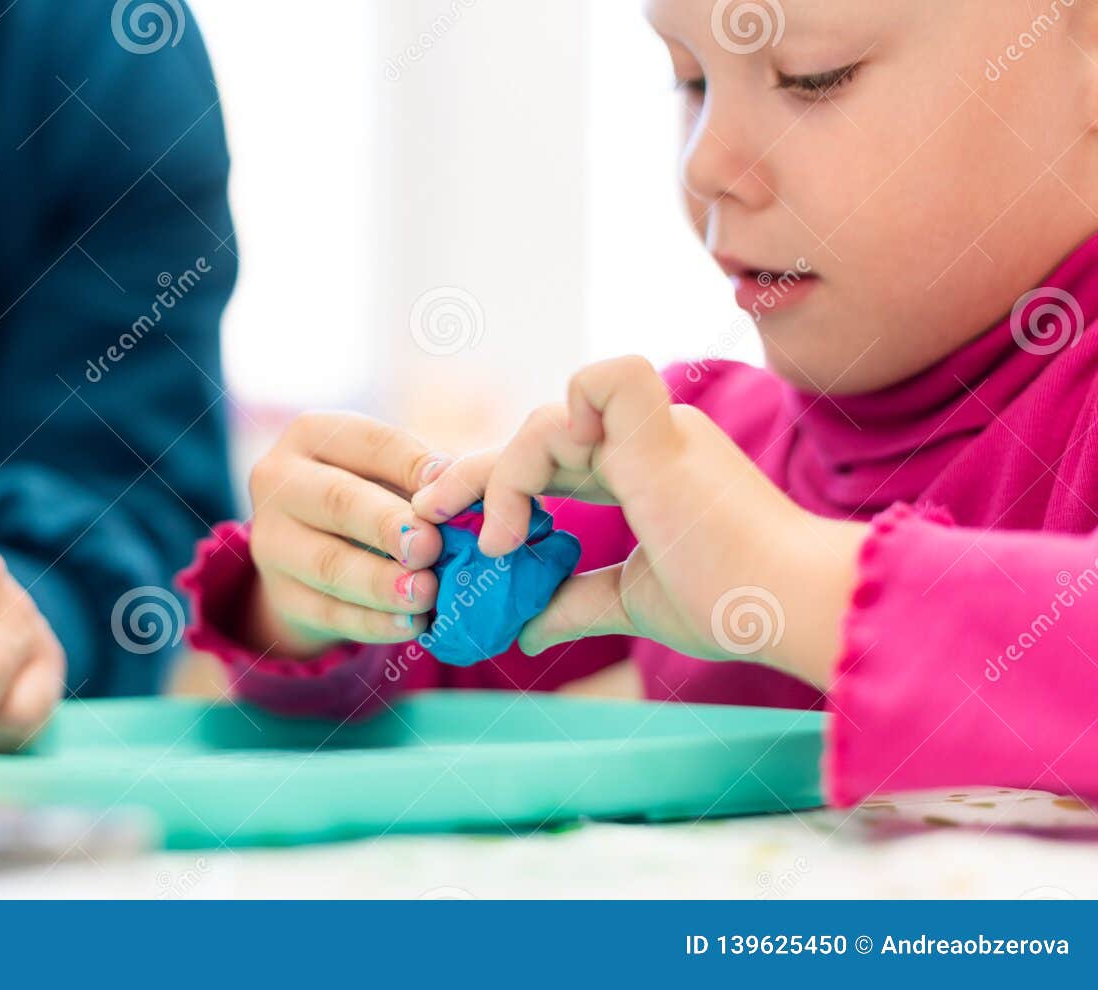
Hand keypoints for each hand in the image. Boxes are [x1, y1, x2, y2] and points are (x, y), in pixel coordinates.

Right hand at [243, 412, 450, 657]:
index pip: (367, 443)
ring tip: (425, 593)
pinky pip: (328, 612)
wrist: (314, 554)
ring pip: (328, 564)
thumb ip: (424, 476)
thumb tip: (462, 487)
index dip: (410, 464)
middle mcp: (280, 482)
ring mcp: (271, 541)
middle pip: (337, 501)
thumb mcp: (390, 471)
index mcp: (312, 435)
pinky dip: (373, 622)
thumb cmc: (372, 496)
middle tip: (430, 546)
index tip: (448, 483)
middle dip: (386, 525)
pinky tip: (410, 624)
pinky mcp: (281, 595)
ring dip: (381, 582)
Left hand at [413, 357, 864, 684]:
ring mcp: (653, 430)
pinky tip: (529, 501)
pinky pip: (596, 383)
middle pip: (533, 436)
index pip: (549, 461)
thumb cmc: (733, 603)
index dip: (497, 488)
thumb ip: (576, 602)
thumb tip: (524, 631)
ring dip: (499, 480)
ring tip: (494, 546)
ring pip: (543, 421)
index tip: (460, 534)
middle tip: (424, 516)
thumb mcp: (632, 602)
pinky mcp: (657, 435)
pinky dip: (551, 428)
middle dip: (469, 474)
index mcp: (643, 469)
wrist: (789, 607)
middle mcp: (645, 439)